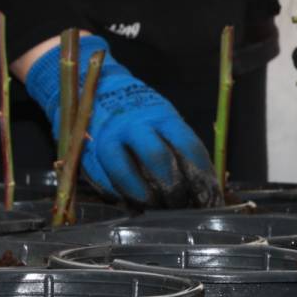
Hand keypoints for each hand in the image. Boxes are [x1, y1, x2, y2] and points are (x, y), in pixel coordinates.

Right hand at [24, 36, 216, 207]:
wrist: (97, 89)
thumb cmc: (141, 114)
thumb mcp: (164, 120)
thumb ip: (181, 147)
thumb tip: (207, 187)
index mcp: (161, 115)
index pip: (188, 146)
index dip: (201, 175)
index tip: (209, 198)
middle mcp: (134, 125)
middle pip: (157, 157)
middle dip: (173, 187)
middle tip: (181, 205)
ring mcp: (107, 139)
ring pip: (124, 171)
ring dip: (143, 195)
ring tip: (155, 208)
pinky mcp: (87, 153)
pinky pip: (103, 180)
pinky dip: (120, 196)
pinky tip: (133, 205)